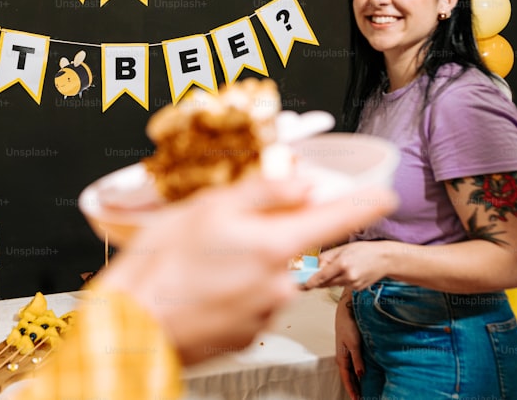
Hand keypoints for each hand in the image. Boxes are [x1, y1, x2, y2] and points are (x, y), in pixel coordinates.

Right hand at [95, 178, 395, 364]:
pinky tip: (203, 286)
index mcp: (274, 244)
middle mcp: (280, 282)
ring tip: (202, 262)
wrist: (133, 323)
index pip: (338, 219)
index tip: (383, 195)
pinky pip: (253, 300)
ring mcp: (265, 312)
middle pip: (293, 246)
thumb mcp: (208, 208)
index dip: (364, 203)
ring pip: (270, 273)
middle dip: (267, 233)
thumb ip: (262, 192)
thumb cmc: (161, 266)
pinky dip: (235, 289)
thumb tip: (301, 183)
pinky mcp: (248, 333)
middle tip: (223, 230)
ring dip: (247, 263)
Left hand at [304, 240, 392, 290]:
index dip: (310, 282)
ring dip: (331, 278)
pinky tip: (350, 271)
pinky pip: (343, 285)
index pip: (321, 276)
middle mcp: (348, 276)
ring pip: (334, 284)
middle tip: (313, 275)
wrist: (385, 259)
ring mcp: (354, 284)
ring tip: (342, 266)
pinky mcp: (357, 289)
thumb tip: (314, 266)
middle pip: (325, 283)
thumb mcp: (342, 248)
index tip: (301, 286)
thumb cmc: (364, 250)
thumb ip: (326, 257)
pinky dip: (341, 280)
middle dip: (318, 280)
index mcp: (343, 264)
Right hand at [335, 290, 364, 399]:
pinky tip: (362, 375)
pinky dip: (356, 372)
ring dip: (355, 381)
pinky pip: (353, 365)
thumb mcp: (354, 343)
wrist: (346, 310)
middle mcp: (343, 357)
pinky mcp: (350, 348)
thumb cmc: (349, 325)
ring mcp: (346, 353)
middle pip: (348, 377)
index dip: (352, 390)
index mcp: (342, 357)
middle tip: (360, 399)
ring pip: (350, 372)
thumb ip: (357, 360)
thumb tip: (360, 376)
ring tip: (362, 391)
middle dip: (353, 388)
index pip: (347, 378)